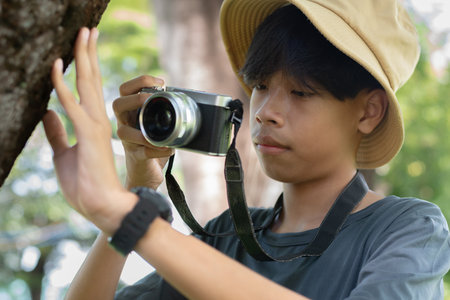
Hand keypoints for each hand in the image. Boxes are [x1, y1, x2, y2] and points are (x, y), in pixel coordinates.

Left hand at [43, 27, 136, 234]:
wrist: (102, 206)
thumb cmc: (85, 184)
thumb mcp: (62, 154)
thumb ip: (56, 132)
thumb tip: (45, 112)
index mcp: (92, 123)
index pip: (88, 88)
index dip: (85, 66)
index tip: (83, 47)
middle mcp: (97, 119)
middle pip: (91, 78)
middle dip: (88, 52)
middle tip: (88, 29)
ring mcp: (95, 125)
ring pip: (87, 83)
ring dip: (83, 57)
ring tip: (84, 33)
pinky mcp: (88, 134)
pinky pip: (71, 103)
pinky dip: (61, 84)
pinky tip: (56, 65)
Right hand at [113, 76, 173, 189]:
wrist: (146, 172)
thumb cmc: (152, 143)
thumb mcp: (156, 122)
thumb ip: (163, 110)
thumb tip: (183, 97)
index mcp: (131, 111)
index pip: (126, 89)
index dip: (140, 81)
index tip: (161, 83)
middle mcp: (125, 123)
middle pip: (117, 104)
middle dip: (135, 99)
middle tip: (151, 100)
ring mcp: (128, 141)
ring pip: (123, 132)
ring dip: (142, 131)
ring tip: (158, 132)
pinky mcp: (136, 157)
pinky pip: (143, 152)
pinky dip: (158, 150)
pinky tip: (169, 149)